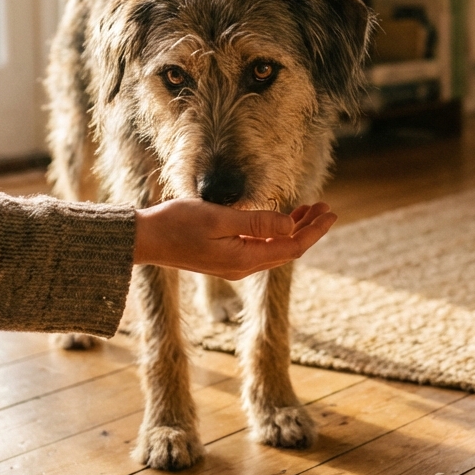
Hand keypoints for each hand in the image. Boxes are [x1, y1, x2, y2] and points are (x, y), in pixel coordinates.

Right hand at [133, 200, 337, 279]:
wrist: (144, 239)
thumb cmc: (176, 223)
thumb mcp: (218, 218)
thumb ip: (256, 222)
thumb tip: (290, 226)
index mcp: (243, 259)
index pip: (291, 247)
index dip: (314, 230)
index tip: (330, 212)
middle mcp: (242, 267)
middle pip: (287, 249)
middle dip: (309, 229)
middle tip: (326, 208)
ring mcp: (233, 264)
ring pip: (275, 249)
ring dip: (294, 229)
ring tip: (310, 209)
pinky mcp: (225, 258)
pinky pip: (260, 247)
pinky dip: (275, 232)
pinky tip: (281, 219)